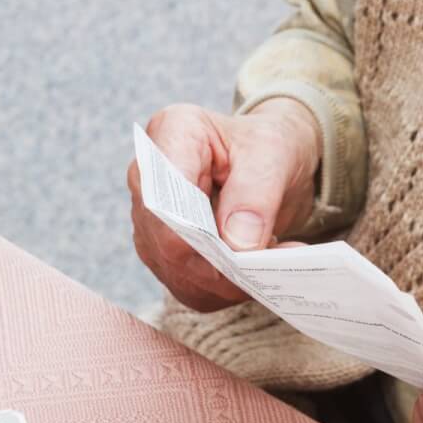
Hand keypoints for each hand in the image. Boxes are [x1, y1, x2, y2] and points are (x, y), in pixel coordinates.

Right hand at [127, 101, 321, 311]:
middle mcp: (147, 178)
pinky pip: (192, 288)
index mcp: (171, 133)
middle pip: (167, 242)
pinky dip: (228, 289)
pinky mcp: (165, 255)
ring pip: (178, 273)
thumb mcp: (275, 153)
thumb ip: (255, 194)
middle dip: (222, 263)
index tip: (243, 250)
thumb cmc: (268, 146)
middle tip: (274, 261)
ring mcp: (151, 221)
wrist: (270, 162)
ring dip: (230, 280)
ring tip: (273, 261)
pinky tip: (257, 270)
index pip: (164, 195)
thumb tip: (237, 246)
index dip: (196, 234)